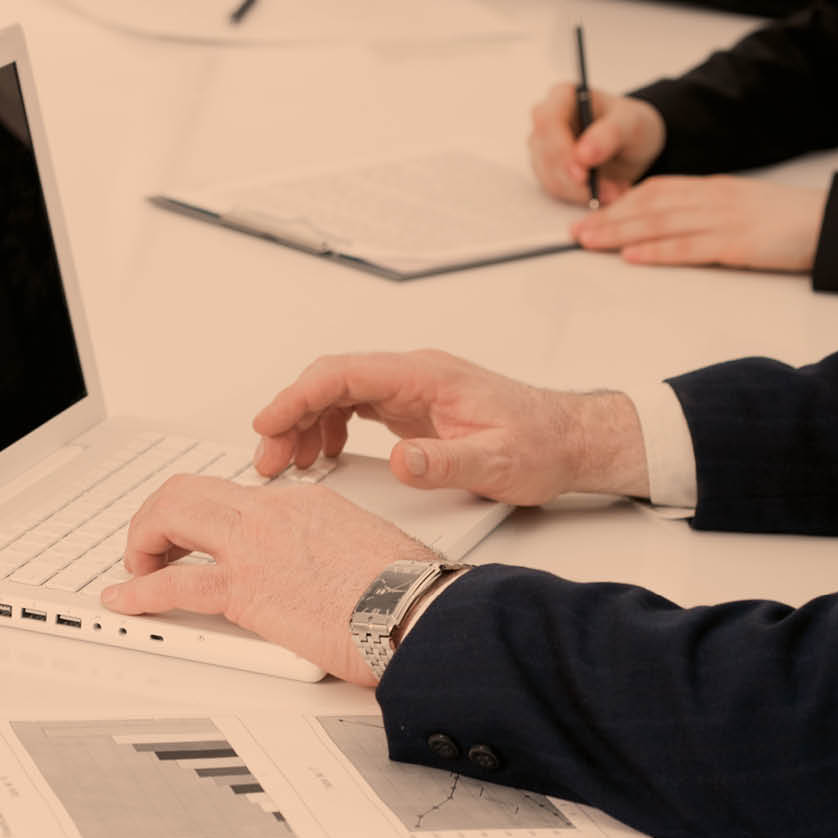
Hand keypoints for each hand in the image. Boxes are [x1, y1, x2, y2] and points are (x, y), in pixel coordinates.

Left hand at [100, 475, 431, 684]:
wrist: (418, 610)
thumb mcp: (365, 549)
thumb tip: (324, 574)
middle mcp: (272, 513)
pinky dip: (139, 591)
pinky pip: (173, 585)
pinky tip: (125, 600)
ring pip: (170, 519)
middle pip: (188, 492)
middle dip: (157, 518)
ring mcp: (253, 548)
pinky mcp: (245, 591)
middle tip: (152, 547)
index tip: (197, 539)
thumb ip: (331, 552)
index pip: (234, 495)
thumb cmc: (408, 590)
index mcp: (303, 502)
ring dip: (142, 543)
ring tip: (135, 569)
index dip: (203, 517)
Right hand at [252, 349, 649, 503]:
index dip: (299, 396)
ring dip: (306, 425)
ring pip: (338, 394)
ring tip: (287, 465)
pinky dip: (329, 429)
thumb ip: (448, 462)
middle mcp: (413, 375)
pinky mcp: (412, 408)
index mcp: (426, 375)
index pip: (345, 373)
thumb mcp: (498, 462)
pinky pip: (355, 407)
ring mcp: (411, 389)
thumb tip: (402, 460)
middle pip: (331, 381)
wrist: (569, 440)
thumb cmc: (541, 444)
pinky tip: (322, 455)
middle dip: (291, 416)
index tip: (269, 425)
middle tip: (268, 461)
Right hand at [528, 82, 666, 205]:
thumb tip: (582, 155)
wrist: (634, 146)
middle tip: (609, 193)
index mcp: (563, 96)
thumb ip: (610, 134)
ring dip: (582, 193)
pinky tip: (607, 194)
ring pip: (549, 177)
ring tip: (616, 192)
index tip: (583, 175)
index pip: (547, 121)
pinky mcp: (549, 171)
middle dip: (575, 180)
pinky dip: (583, 198)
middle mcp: (547, 121)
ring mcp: (544, 148)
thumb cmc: (632, 125)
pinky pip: (557, 191)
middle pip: (545, 154)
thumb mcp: (631, 123)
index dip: (560, 150)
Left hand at [573, 176, 826, 271]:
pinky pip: (689, 247)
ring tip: (589, 244)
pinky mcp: (738, 244)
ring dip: (620, 234)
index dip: (619, 203)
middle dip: (608, 219)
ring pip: (661, 223)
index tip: (589, 216)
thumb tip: (668, 230)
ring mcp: (724, 219)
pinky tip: (633, 256)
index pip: (656, 191)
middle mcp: (713, 199)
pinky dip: (657, 251)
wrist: (830, 223)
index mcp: (713, 188)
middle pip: (650, 205)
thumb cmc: (786, 221)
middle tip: (573, 233)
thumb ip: (705, 214)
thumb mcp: (740, 209)